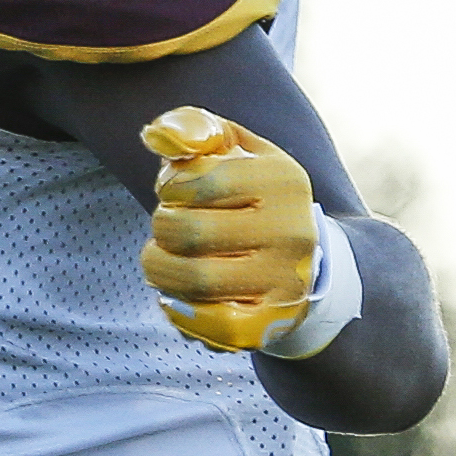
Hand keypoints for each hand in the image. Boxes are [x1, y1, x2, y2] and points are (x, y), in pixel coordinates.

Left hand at [138, 105, 317, 352]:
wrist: (300, 258)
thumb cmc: (247, 194)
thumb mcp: (231, 149)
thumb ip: (192, 128)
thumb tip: (156, 136)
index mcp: (283, 181)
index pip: (199, 182)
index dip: (170, 187)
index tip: (175, 192)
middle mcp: (292, 232)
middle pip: (190, 234)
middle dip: (163, 227)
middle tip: (168, 226)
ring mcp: (285, 283)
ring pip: (194, 281)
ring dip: (160, 269)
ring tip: (160, 259)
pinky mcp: (271, 324)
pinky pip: (213, 326)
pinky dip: (180, 311)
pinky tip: (174, 295)